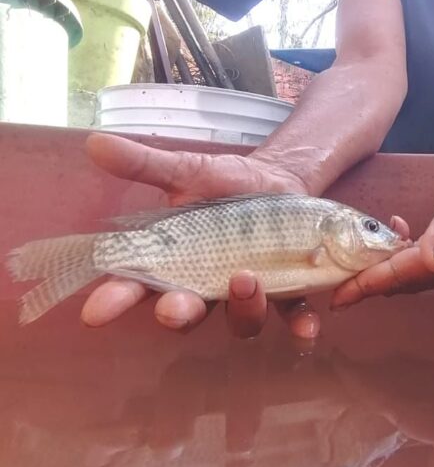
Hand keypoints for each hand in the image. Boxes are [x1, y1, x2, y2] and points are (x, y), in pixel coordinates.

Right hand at [81, 133, 319, 338]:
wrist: (279, 180)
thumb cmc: (227, 183)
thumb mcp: (188, 170)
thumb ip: (144, 163)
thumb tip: (94, 142)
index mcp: (176, 262)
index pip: (135, 286)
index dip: (115, 300)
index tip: (96, 311)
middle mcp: (208, 286)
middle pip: (186, 313)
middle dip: (177, 314)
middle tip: (173, 309)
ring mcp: (248, 293)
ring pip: (239, 320)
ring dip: (241, 309)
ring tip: (246, 279)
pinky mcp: (288, 289)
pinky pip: (293, 314)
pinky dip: (300, 323)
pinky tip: (307, 324)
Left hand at [331, 146, 433, 307]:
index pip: (407, 275)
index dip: (370, 284)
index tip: (338, 296)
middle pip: (405, 283)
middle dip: (369, 279)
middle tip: (334, 267)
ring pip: (413, 279)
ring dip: (385, 268)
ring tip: (359, 246)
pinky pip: (425, 270)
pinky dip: (402, 260)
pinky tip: (397, 237)